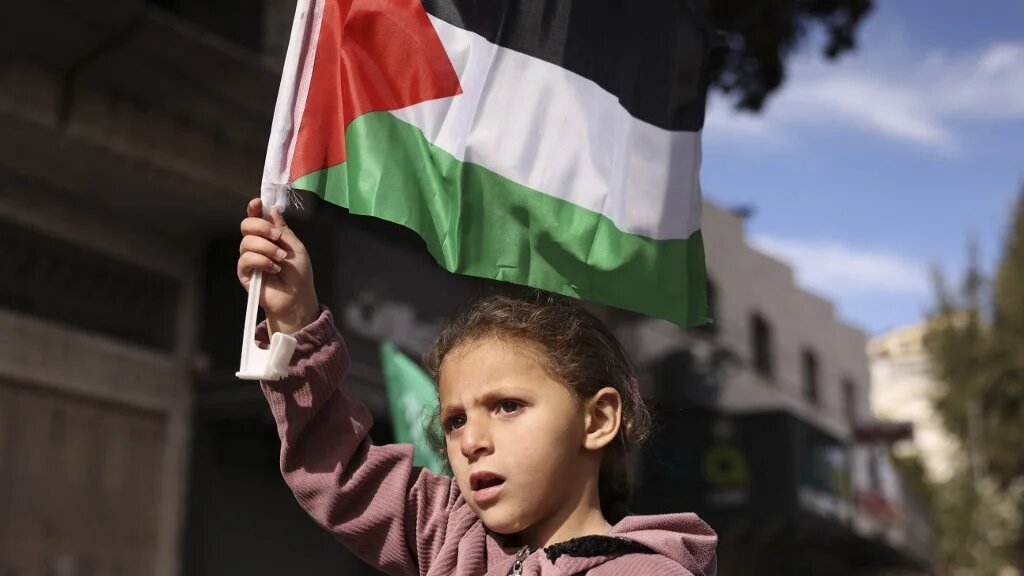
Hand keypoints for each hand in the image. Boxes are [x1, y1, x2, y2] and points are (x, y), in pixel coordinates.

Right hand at [237, 198, 319, 334]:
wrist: (297, 297)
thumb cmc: (299, 273)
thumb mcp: (295, 246)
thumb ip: (282, 228)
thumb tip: (271, 209)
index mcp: (268, 236)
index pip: (256, 218)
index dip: (254, 209)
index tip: (257, 203)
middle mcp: (256, 244)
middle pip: (246, 226)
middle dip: (261, 227)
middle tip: (277, 237)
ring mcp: (249, 258)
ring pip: (247, 242)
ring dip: (267, 248)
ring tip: (281, 259)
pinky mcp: (244, 273)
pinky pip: (246, 259)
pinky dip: (262, 261)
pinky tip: (274, 268)